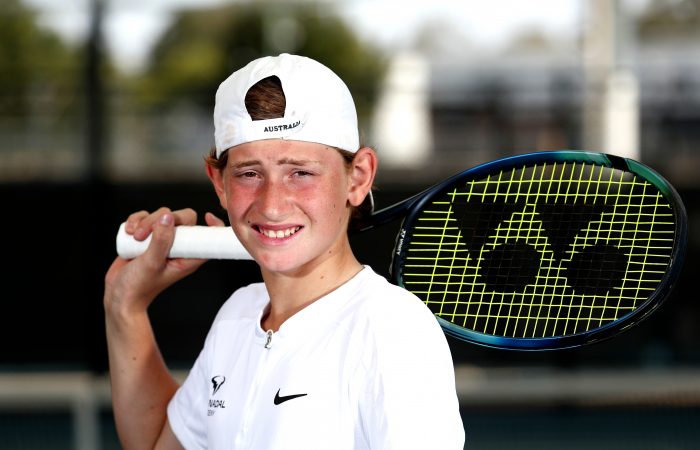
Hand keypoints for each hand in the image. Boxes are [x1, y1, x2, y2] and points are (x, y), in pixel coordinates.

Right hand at [104, 208, 225, 316]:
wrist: (119, 294)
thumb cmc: (139, 286)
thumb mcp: (152, 263)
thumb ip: (161, 240)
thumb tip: (168, 217)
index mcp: (187, 256)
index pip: (206, 238)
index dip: (212, 226)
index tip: (208, 216)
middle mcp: (178, 246)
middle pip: (182, 218)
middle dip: (160, 220)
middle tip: (143, 235)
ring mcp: (162, 239)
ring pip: (162, 215)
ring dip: (145, 222)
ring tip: (134, 237)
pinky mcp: (147, 235)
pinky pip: (145, 217)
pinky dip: (136, 220)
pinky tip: (129, 232)